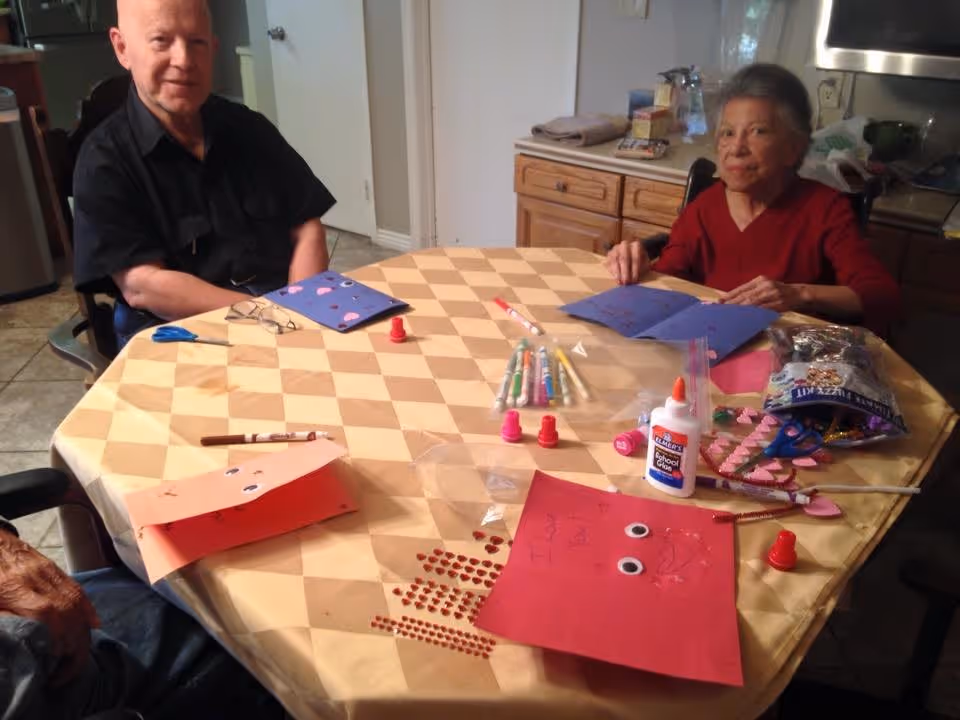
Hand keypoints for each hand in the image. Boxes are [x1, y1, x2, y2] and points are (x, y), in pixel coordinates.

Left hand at [0, 531, 99, 684]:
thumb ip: (4, 619)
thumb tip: (23, 638)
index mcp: (13, 588)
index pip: (46, 612)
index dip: (57, 635)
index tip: (56, 657)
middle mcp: (35, 578)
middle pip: (66, 608)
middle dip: (73, 637)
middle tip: (69, 660)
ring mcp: (47, 571)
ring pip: (75, 599)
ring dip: (81, 626)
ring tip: (79, 648)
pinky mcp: (53, 568)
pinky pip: (76, 588)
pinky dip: (87, 608)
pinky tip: (92, 623)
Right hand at [605, 240, 649, 285]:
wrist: (632, 255)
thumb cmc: (640, 262)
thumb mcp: (645, 264)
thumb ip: (644, 268)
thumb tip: (644, 273)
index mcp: (636, 245)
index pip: (635, 257)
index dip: (635, 269)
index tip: (635, 279)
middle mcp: (625, 245)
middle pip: (624, 258)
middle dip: (625, 272)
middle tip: (626, 282)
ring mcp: (616, 249)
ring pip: (615, 261)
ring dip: (618, 273)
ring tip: (621, 282)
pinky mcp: (610, 254)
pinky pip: (610, 263)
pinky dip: (613, 272)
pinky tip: (616, 279)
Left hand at [719, 276, 807, 311]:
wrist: (797, 293)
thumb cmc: (777, 291)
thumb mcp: (764, 286)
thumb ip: (751, 291)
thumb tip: (733, 300)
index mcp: (760, 280)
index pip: (742, 288)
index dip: (730, 295)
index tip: (719, 301)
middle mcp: (765, 285)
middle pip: (745, 295)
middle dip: (732, 303)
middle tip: (721, 310)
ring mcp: (772, 294)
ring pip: (753, 303)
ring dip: (740, 309)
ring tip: (730, 314)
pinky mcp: (778, 304)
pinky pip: (763, 310)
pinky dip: (753, 314)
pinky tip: (745, 318)